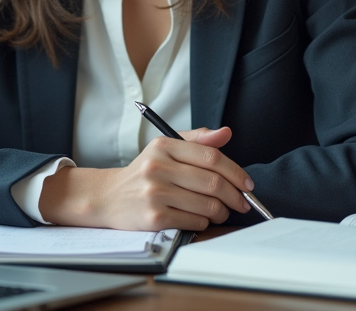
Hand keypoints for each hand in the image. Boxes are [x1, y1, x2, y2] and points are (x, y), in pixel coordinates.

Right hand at [37, 127, 253, 230]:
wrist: (108, 197)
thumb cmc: (143, 173)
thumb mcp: (165, 149)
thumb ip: (196, 140)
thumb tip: (225, 133)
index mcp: (164, 146)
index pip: (211, 157)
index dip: (236, 172)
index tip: (247, 184)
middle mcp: (158, 168)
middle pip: (213, 183)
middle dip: (235, 196)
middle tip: (242, 203)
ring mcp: (155, 194)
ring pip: (207, 206)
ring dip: (221, 212)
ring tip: (220, 211)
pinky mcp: (154, 218)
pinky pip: (194, 222)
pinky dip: (204, 222)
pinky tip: (199, 218)